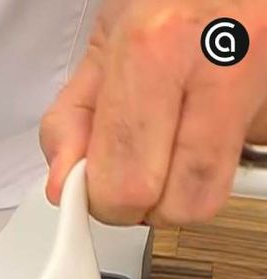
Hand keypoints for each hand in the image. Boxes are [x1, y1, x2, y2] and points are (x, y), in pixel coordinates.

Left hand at [40, 0, 266, 226]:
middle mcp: (220, 62)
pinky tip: (215, 110)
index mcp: (158, 51)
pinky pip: (250, 150)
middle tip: (140, 173)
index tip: (99, 193)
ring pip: (220, 187)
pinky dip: (227, 145)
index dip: (108, 203)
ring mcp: (264, 78)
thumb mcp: (105, 42)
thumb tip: (63, 186)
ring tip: (180, 133)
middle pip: (184, 203)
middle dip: (153, 205)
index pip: (129, 184)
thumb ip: (73, 120)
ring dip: (191, 178)